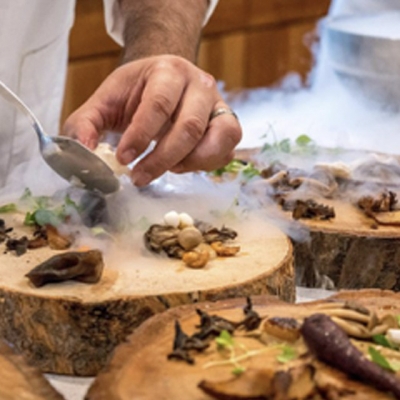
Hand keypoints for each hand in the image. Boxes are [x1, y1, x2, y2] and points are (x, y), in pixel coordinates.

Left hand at [62, 55, 241, 185]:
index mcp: (168, 71)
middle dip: (162, 159)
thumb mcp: (105, 101)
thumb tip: (82, 154)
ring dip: (189, 163)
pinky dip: (205, 165)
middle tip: (138, 178)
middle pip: (189, 126)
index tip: (123, 159)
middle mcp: (200, 84)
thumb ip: (86, 124)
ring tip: (166, 169)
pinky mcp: (228, 124)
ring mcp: (219, 104)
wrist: (165, 81)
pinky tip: (182, 164)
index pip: (158, 104)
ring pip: (218, 139)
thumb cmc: (136, 92)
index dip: (141, 135)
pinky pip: (226, 150)